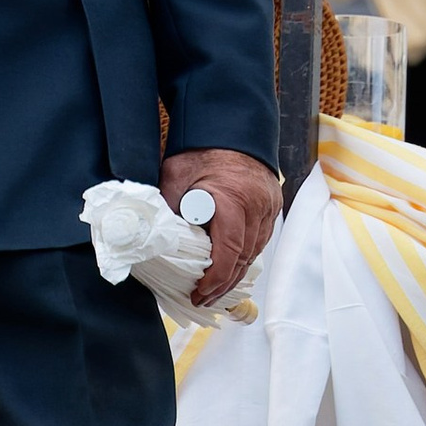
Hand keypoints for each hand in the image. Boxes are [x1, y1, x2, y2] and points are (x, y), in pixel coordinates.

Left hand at [160, 147, 282, 306]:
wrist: (229, 126)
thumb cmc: (199, 151)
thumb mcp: (174, 177)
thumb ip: (168, 208)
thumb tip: (153, 238)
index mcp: (234, 201)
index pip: (230, 251)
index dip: (215, 278)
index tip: (199, 293)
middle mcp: (258, 207)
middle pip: (244, 258)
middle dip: (223, 284)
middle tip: (203, 299)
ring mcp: (269, 207)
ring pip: (254, 251)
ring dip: (235, 273)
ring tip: (215, 291)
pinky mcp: (272, 206)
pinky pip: (260, 239)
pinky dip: (245, 256)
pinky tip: (231, 267)